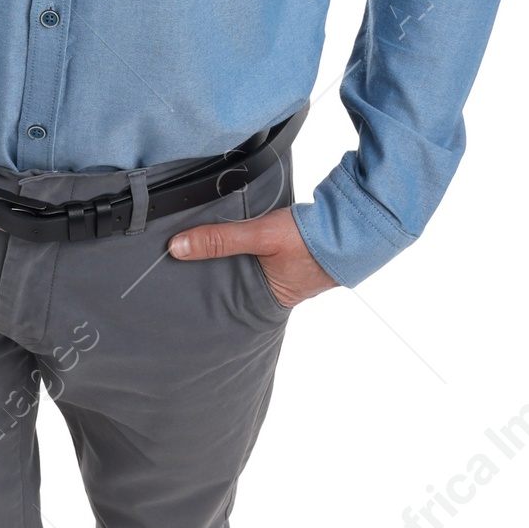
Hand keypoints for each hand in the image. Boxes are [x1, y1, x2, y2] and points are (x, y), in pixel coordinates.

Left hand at [168, 206, 336, 308]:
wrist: (352, 226)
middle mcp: (278, 293)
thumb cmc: (309, 239)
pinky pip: (263, 257)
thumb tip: (177, 247)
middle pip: (235, 285)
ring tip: (202, 253)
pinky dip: (250, 250)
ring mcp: (288, 276)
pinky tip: (237, 239)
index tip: (176, 283)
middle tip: (181, 267)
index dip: (203, 292)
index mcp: (267, 299)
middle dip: (215, 277)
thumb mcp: (259, 236)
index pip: (225, 301)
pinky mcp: (295, 258)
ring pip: (249, 270)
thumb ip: (220, 240)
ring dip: (233, 261)